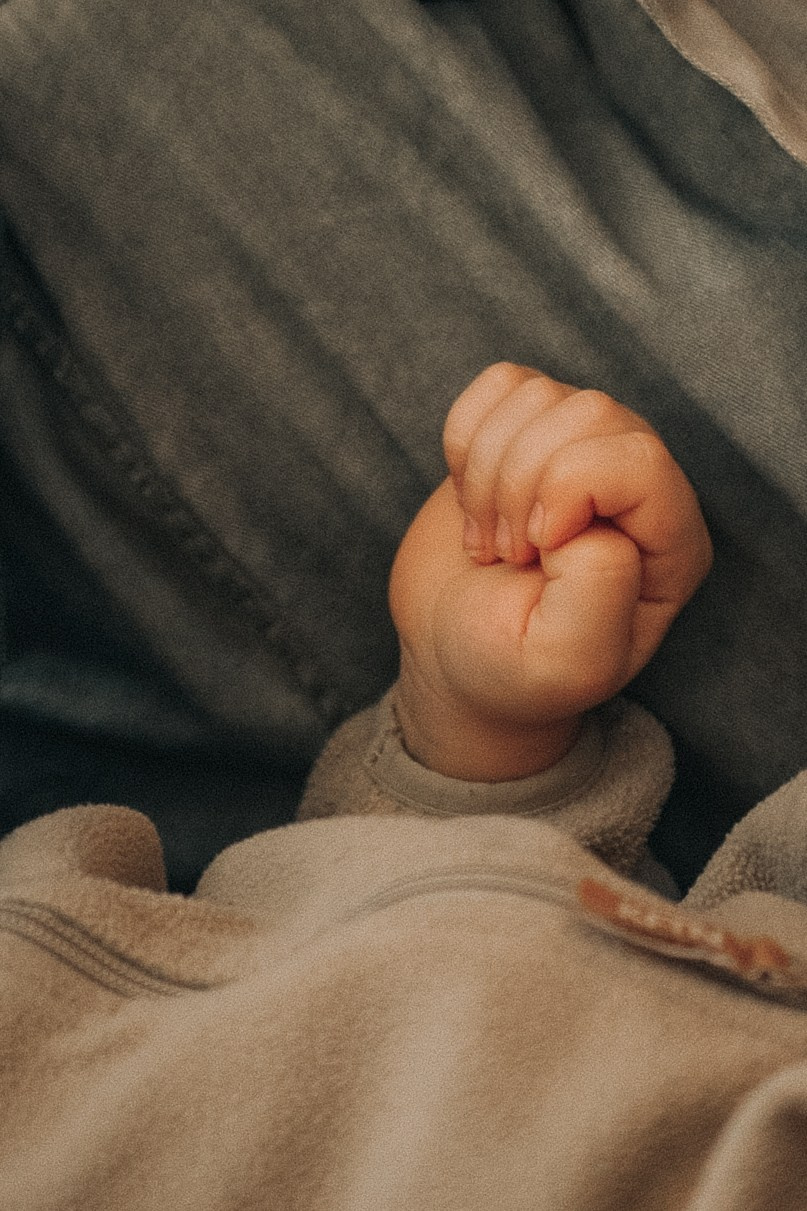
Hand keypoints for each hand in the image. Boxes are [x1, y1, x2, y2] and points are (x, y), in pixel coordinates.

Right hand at [389, 363, 712, 779]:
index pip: (639, 459)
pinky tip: (473, 500)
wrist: (451, 658)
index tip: (533, 552)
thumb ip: (601, 589)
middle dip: (520, 483)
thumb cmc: (511, 670)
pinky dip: (465, 440)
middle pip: (589, 413)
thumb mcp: (565, 662)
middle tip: (507, 553)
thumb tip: (589, 513)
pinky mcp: (526, 433)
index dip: (567, 490)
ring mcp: (580, 451)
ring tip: (491, 538)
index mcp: (670, 543)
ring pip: (539, 395)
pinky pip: (499, 385)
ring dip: (488, 472)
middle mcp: (637, 486)